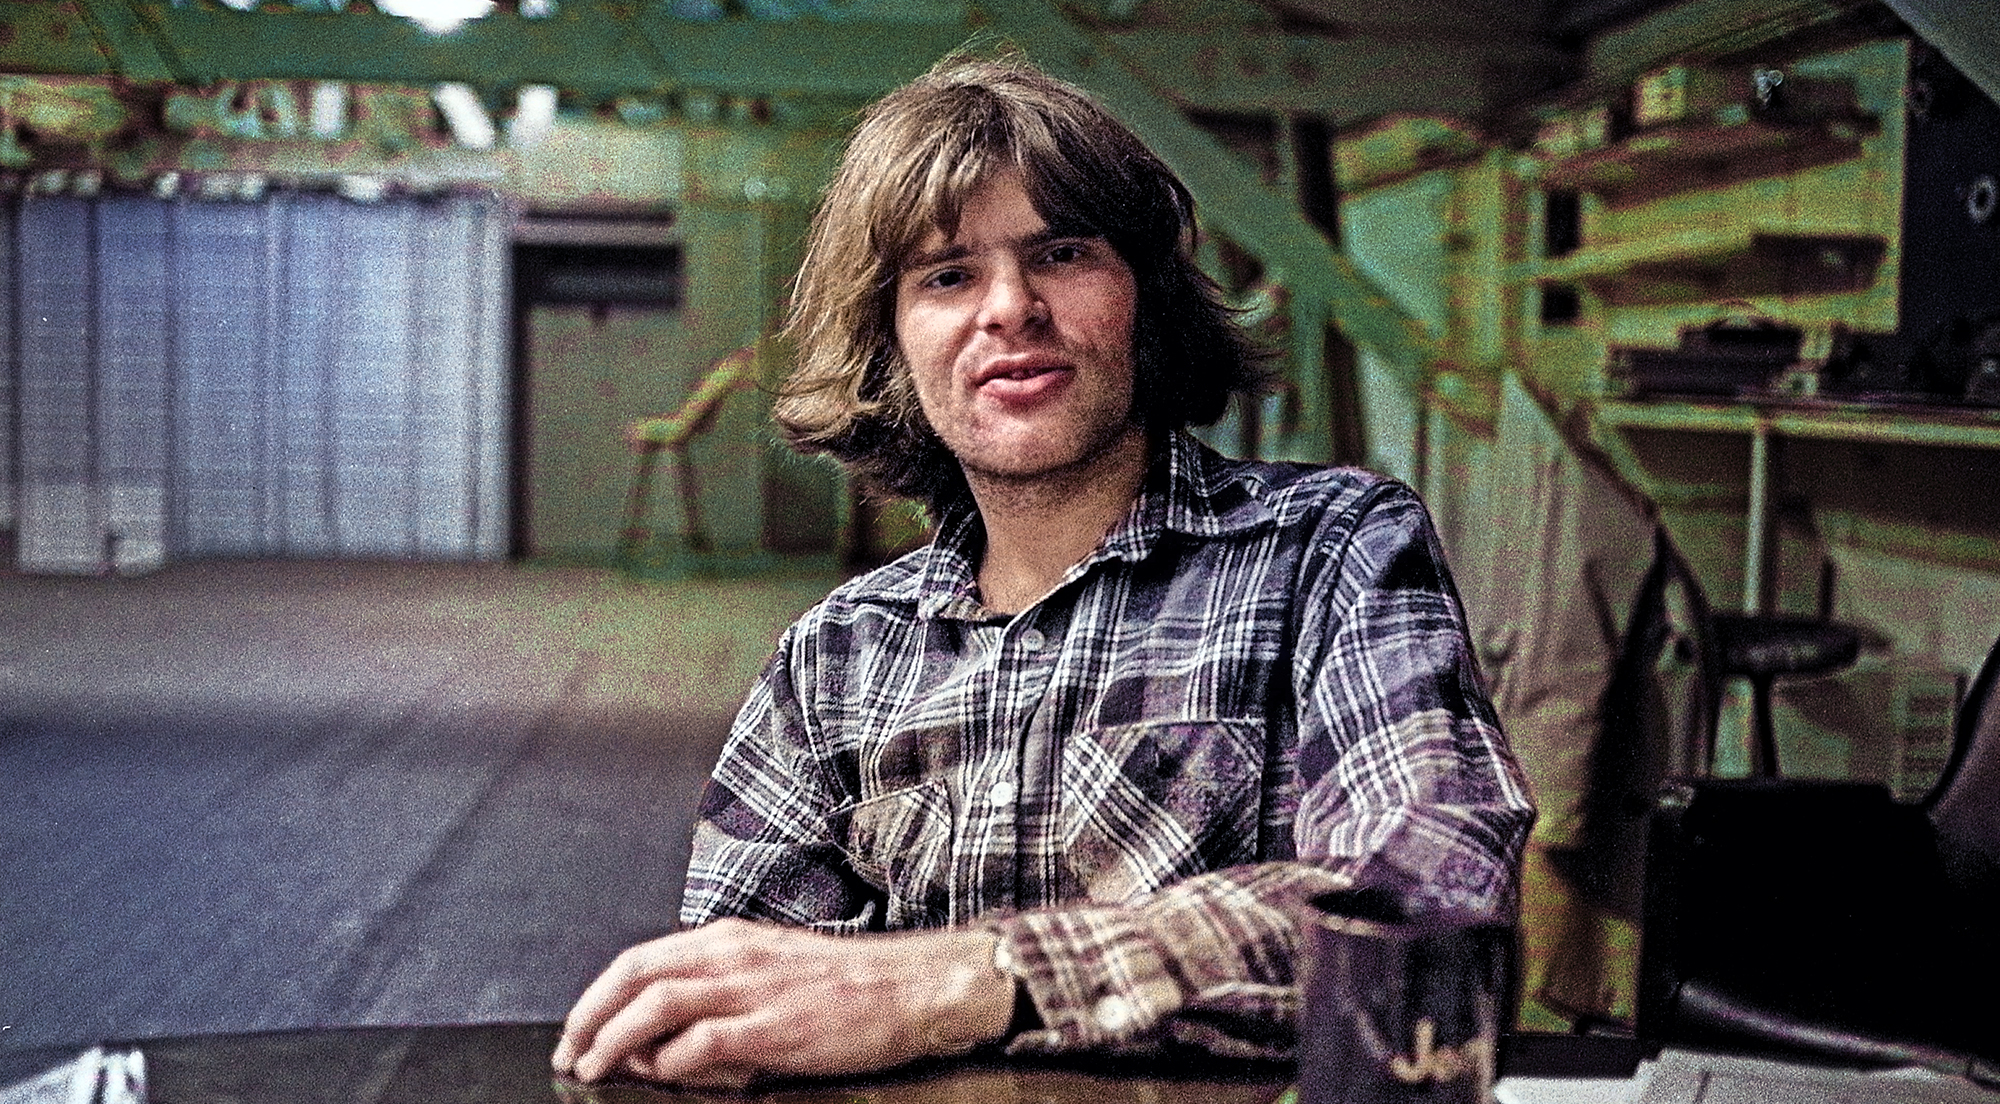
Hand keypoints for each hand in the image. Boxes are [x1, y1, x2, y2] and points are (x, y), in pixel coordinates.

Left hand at [550, 919, 1016, 1087]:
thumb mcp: (774, 972)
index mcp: (730, 940)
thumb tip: (662, 1037)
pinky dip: (669, 1062)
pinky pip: (700, 1043)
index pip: (640, 959)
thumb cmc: (850, 985)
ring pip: (655, 1005)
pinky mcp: (773, 1027)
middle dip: (588, 1017)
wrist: (912, 987)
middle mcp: (732, 955)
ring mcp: (752, 989)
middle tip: (568, 1054)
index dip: (598, 996)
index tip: (577, 1029)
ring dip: (612, 1039)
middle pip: (634, 975)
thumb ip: (720, 994)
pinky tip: (660, 1077)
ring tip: (592, 1069)